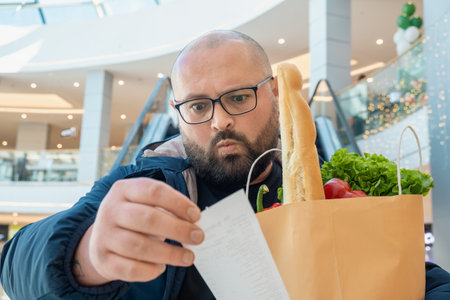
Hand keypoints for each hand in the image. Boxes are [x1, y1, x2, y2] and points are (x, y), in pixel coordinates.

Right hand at [73, 177, 203, 284]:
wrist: (102, 239)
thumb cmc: (135, 218)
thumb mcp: (146, 204)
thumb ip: (168, 209)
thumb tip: (194, 224)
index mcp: (124, 189)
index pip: (153, 191)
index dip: (177, 203)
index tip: (196, 216)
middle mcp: (110, 210)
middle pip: (146, 218)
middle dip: (177, 229)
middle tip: (198, 237)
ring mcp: (104, 235)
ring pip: (138, 246)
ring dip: (169, 253)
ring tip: (188, 257)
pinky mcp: (103, 260)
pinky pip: (129, 268)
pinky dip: (149, 270)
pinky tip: (162, 267)